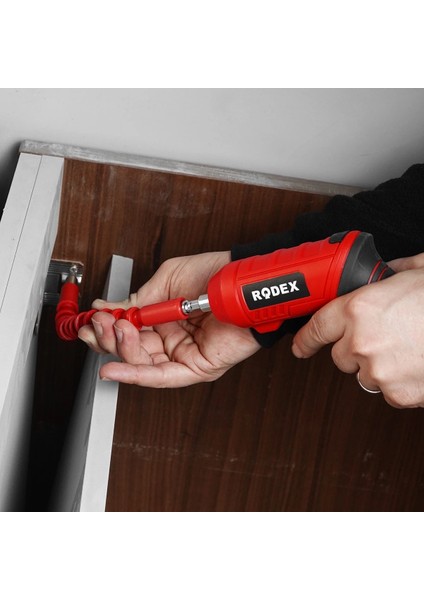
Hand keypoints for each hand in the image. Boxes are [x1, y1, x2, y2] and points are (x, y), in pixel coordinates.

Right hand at [78, 252, 260, 386]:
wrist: (241, 280)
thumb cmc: (213, 275)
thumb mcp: (165, 281)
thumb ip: (138, 300)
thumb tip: (109, 308)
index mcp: (162, 319)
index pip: (128, 331)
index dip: (106, 328)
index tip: (91, 319)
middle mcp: (170, 338)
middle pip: (130, 351)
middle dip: (107, 339)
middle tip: (99, 324)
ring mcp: (183, 354)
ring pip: (141, 364)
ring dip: (120, 350)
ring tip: (115, 329)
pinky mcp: (197, 367)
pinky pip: (162, 376)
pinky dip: (135, 374)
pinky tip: (114, 368)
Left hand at [291, 253, 423, 407]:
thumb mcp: (419, 270)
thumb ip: (392, 272)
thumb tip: (385, 271)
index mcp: (360, 308)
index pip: (317, 327)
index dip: (306, 339)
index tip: (300, 347)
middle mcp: (362, 342)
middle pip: (340, 356)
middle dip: (356, 349)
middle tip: (384, 338)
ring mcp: (379, 371)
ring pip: (364, 375)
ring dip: (378, 366)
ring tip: (408, 349)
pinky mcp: (398, 394)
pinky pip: (388, 391)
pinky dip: (400, 382)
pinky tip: (418, 364)